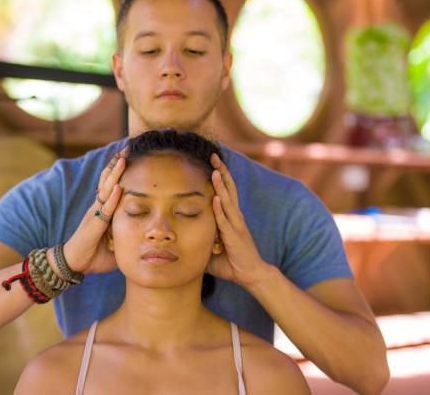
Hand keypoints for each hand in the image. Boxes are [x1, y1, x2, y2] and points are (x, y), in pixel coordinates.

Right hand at [59, 147, 127, 273]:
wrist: (74, 263)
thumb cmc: (95, 255)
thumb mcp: (115, 243)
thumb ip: (127, 236)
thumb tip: (145, 238)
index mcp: (103, 209)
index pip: (112, 185)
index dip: (119, 171)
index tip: (129, 156)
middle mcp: (98, 207)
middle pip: (108, 180)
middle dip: (117, 164)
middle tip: (128, 147)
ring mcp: (95, 212)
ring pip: (106, 189)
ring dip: (115, 173)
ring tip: (123, 158)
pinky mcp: (94, 222)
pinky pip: (105, 208)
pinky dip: (112, 197)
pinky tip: (119, 187)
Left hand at [206, 153, 268, 285]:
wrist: (251, 275)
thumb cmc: (231, 263)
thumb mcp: (209, 250)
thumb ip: (198, 240)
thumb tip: (178, 239)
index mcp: (230, 218)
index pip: (225, 192)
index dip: (220, 176)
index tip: (211, 162)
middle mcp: (235, 217)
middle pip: (228, 189)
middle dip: (221, 171)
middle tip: (213, 155)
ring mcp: (236, 226)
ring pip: (228, 200)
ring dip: (221, 185)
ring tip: (215, 170)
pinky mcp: (236, 237)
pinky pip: (226, 221)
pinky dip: (220, 209)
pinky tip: (215, 198)